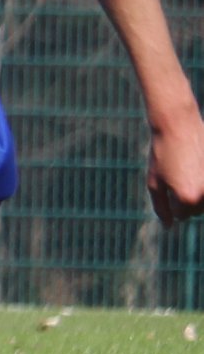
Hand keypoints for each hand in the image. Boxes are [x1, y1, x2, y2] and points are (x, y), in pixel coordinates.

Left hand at [148, 111, 203, 225]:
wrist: (178, 126)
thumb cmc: (162, 155)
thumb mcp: (155, 183)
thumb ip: (161, 208)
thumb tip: (169, 226)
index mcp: (188, 198)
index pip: (181, 215)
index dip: (171, 201)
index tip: (168, 182)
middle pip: (197, 210)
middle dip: (187, 199)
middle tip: (179, 175)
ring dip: (198, 192)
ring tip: (187, 170)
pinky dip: (202, 181)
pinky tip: (195, 167)